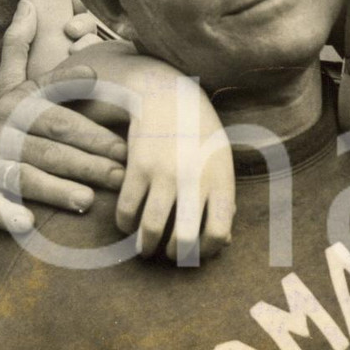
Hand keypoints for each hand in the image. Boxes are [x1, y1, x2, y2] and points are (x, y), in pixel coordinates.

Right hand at [0, 0, 127, 232]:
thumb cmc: (14, 124)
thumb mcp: (16, 86)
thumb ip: (23, 49)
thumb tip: (28, 4)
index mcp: (16, 103)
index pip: (55, 106)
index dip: (81, 106)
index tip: (109, 106)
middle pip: (51, 144)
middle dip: (90, 158)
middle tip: (124, 172)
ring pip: (26, 176)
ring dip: (57, 189)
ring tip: (90, 200)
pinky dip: (7, 215)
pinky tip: (28, 224)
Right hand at [116, 67, 235, 261]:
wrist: (169, 94)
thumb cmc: (199, 133)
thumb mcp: (220, 164)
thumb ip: (224, 202)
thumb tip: (224, 242)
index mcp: (221, 180)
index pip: (219, 233)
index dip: (206, 251)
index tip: (196, 250)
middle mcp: (195, 179)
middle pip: (184, 240)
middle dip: (174, 255)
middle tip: (167, 253)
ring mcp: (165, 173)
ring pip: (151, 229)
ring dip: (145, 246)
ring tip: (144, 247)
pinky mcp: (138, 166)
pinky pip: (126, 210)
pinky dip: (125, 224)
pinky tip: (128, 222)